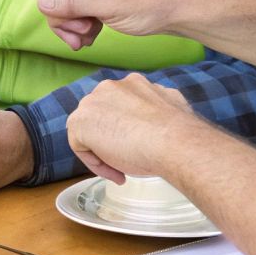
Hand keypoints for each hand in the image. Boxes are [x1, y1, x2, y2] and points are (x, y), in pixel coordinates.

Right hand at [0, 0, 196, 50]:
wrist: (177, 12)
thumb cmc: (151, 2)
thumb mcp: (111, 4)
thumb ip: (74, 3)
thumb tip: (41, 0)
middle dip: (57, 15)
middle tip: (82, 32)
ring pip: (56, 5)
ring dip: (68, 26)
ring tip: (89, 38)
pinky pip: (70, 14)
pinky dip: (77, 29)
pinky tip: (93, 37)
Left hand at [67, 74, 204, 183]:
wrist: (172, 140)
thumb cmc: (176, 131)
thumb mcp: (170, 109)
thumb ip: (157, 108)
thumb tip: (160, 117)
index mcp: (133, 82)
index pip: (121, 107)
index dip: (130, 131)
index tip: (142, 149)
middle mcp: (110, 86)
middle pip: (103, 116)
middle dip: (113, 137)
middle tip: (128, 158)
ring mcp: (92, 102)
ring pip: (90, 129)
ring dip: (103, 150)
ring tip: (122, 168)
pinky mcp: (79, 122)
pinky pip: (80, 146)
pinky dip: (95, 162)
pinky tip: (116, 172)